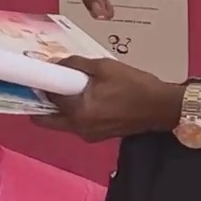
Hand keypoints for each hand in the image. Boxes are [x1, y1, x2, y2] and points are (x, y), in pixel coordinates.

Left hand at [32, 57, 181, 142]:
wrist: (162, 107)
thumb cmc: (134, 85)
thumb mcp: (103, 67)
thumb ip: (75, 64)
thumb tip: (56, 64)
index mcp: (77, 111)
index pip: (47, 98)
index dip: (40, 85)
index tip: (38, 75)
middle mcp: (78, 128)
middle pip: (45, 120)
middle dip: (40, 103)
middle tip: (45, 85)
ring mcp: (87, 135)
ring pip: (60, 123)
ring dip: (58, 108)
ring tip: (68, 88)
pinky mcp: (97, 136)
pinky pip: (75, 124)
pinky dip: (73, 112)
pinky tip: (84, 97)